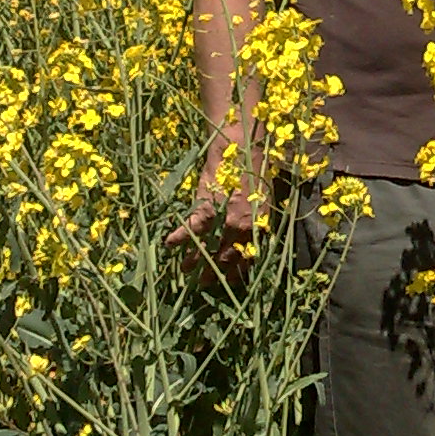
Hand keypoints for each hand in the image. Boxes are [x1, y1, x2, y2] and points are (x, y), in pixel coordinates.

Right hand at [165, 143, 261, 269]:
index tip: (230, 281)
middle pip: (224, 259)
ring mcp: (221, 222)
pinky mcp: (204, 211)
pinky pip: (188, 231)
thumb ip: (258, 217)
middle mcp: (239, 230)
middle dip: (213, 274)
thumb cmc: (257, 169)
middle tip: (204, 284)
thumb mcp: (265, 197)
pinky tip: (168, 244)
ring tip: (184, 271)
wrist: (241, 151)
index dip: (237, 271)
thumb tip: (254, 230)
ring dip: (193, 262)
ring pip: (205, 250)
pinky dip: (178, 238)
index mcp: (256, 227)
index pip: (247, 258)